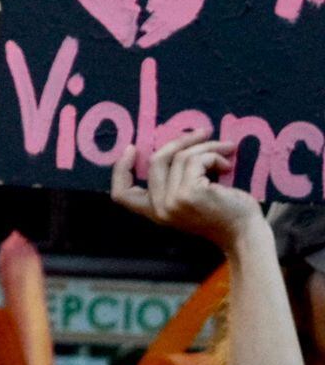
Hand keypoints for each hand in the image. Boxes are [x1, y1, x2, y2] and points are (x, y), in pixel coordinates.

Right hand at [110, 133, 256, 248]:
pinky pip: (196, 160)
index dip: (120, 169)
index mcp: (155, 212)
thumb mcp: (190, 201)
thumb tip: (175, 146)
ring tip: (226, 150)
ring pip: (179, 156)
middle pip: (155, 161)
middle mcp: (159, 208)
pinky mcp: (189, 193)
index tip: (132, 148)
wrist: (244, 232)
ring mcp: (172, 201)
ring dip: (206, 147)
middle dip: (180, 140)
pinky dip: (215, 156)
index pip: (121, 194)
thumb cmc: (224, 214)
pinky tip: (227, 166)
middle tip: (204, 131)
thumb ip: (174, 184)